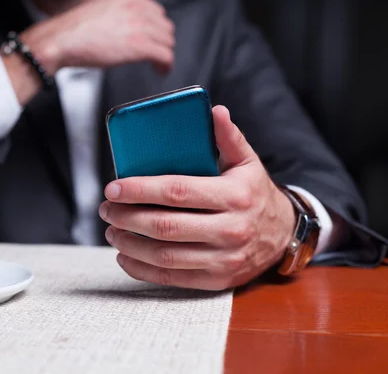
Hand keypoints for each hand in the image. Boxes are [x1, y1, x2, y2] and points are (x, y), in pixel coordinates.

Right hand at [21, 0, 174, 74]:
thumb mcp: (100, 11)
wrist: (61, 41)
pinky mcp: (140, 47)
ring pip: (168, 42)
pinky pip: (165, 56)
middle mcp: (136, 9)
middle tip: (155, 53)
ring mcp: (139, 27)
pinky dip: (166, 65)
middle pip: (165, 26)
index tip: (153, 38)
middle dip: (161, 42)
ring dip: (164, 54)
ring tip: (158, 64)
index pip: (157, 11)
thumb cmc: (73, 31)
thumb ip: (118, 14)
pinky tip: (161, 71)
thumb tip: (126, 27)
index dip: (156, 28)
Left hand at [98, 105, 295, 290]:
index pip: (177, 191)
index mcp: (235, 195)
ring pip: (165, 256)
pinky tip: (125, 255)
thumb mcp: (248, 162)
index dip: (140, 189)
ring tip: (112, 229)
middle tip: (106, 208)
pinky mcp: (217, 280)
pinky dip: (142, 269)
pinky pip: (172, 279)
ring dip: (130, 243)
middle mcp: (231, 230)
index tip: (113, 188)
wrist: (284, 235)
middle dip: (127, 217)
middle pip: (165, 226)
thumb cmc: (255, 194)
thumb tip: (214, 110)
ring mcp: (224, 259)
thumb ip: (229, 137)